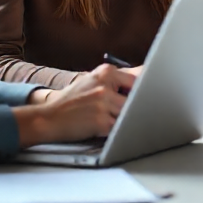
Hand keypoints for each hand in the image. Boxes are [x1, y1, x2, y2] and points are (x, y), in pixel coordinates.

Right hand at [15, 64, 135, 145]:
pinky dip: (119, 129)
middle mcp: (105, 85)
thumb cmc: (72, 101)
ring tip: (114, 119)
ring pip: (130, 113)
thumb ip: (115, 80)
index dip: (146, 88)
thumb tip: (143, 78)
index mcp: (105, 72)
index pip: (138, 77)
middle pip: (137, 96)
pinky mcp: (101, 122)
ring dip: (127, 118)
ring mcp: (103, 104)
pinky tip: (108, 128)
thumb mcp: (91, 81)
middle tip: (142, 109)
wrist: (48, 118)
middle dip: (139, 105)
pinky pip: (120, 127)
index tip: (154, 93)